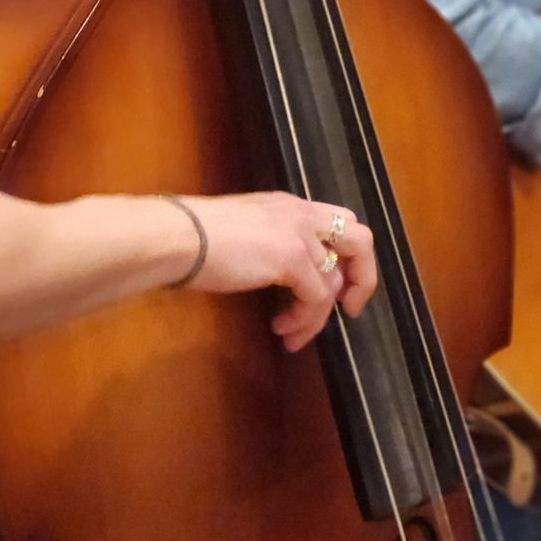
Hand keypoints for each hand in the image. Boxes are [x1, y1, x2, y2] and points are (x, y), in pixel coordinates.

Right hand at [182, 191, 376, 350]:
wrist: (179, 236)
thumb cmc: (196, 236)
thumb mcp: (245, 230)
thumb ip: (270, 242)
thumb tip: (280, 274)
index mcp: (288, 206)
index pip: (340, 222)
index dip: (348, 256)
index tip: (339, 285)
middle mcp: (300, 214)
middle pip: (359, 240)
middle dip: (361, 278)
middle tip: (348, 308)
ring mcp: (298, 235)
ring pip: (332, 282)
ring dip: (316, 317)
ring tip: (292, 334)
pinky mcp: (291, 258)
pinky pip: (316, 298)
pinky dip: (304, 320)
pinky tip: (281, 328)